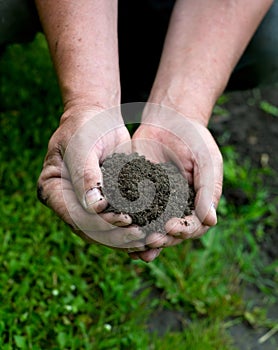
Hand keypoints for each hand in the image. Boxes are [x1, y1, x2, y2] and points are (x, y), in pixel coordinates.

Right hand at [37, 107, 146, 253]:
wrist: (97, 119)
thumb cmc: (85, 127)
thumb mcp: (82, 146)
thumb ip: (85, 175)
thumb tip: (94, 207)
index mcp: (51, 189)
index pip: (73, 214)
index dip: (98, 223)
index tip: (124, 221)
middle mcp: (65, 202)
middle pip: (88, 229)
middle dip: (115, 235)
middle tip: (140, 234)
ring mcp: (83, 205)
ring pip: (102, 231)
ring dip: (124, 238)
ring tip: (147, 238)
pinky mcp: (102, 204)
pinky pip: (113, 222)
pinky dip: (129, 229)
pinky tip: (147, 232)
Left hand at [129, 103, 222, 259]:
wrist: (170, 120)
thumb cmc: (195, 140)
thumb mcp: (207, 162)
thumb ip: (208, 190)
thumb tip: (210, 221)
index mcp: (196, 204)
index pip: (193, 226)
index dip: (183, 230)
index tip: (171, 227)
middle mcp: (176, 208)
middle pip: (170, 232)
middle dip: (162, 238)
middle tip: (151, 239)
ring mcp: (156, 202)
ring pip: (151, 227)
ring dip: (143, 239)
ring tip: (134, 246)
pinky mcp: (137, 194)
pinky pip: (132, 211)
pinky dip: (127, 222)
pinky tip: (118, 228)